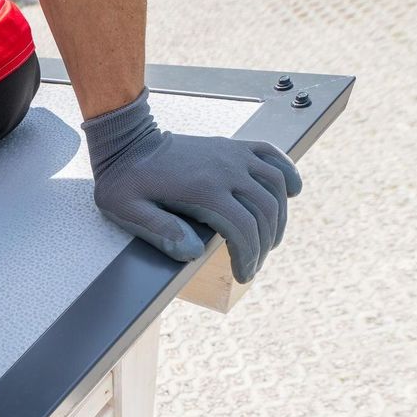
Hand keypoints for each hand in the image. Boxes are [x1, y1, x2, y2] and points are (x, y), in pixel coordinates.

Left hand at [83, 89, 301, 282]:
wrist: (125, 140)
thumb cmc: (123, 180)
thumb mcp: (128, 210)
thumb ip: (160, 230)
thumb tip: (194, 253)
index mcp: (203, 189)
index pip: (243, 229)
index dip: (248, 257)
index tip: (244, 275)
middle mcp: (226, 170)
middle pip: (264, 211)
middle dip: (264, 244)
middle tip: (254, 264)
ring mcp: (232, 155)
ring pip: (274, 187)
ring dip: (278, 217)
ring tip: (269, 240)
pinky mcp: (232, 146)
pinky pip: (270, 155)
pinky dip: (287, 173)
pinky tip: (292, 192)